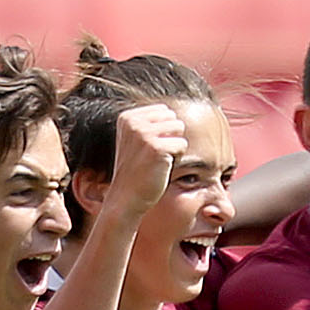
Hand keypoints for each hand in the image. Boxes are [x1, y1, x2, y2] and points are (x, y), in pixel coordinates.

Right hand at [105, 103, 190, 220]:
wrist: (126, 198)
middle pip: (172, 118)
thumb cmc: (136, 171)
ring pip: (179, 128)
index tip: (148, 149)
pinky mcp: (156, 148)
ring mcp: (144, 134)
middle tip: (155, 157)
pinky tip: (162, 168)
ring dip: (175, 146)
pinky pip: (182, 144)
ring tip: (159, 161)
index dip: (163, 131)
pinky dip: (178, 158)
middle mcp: (133, 122)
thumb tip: (172, 111)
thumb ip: (149, 123)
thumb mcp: (136, 141)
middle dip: (170, 137)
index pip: (163, 110)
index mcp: (127, 117)